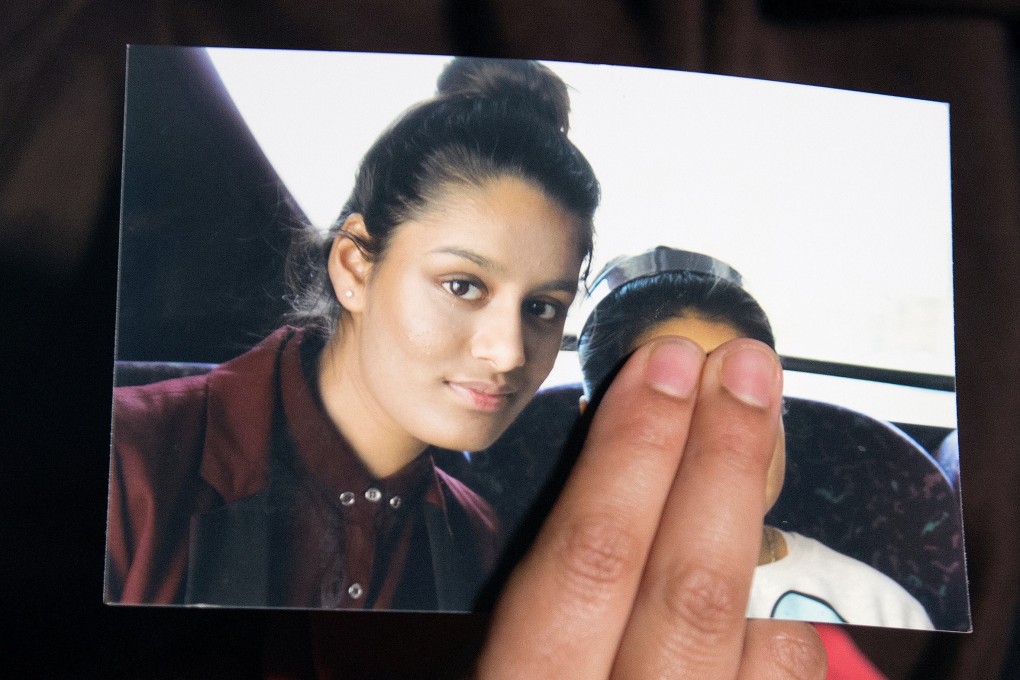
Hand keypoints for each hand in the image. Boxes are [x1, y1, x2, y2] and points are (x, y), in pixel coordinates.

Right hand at [474, 337, 825, 678]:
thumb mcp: (480, 657)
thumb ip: (527, 594)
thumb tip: (607, 461)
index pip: (587, 562)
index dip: (634, 453)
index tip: (662, 370)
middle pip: (690, 591)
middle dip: (723, 460)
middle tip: (744, 371)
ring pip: (761, 641)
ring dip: (762, 524)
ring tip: (759, 429)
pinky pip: (783, 678)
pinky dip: (778, 615)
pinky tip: (754, 572)